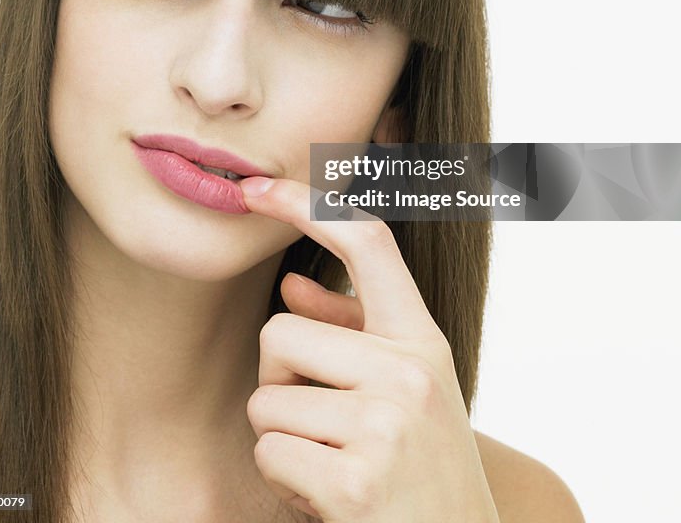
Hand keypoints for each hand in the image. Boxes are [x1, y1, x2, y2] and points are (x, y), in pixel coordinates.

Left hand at [240, 175, 500, 522]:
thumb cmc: (421, 469)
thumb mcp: (402, 394)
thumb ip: (350, 334)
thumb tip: (292, 285)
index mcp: (422, 339)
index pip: (366, 242)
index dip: (308, 203)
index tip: (258, 189)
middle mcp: (410, 371)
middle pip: (278, 334)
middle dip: (276, 383)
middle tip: (318, 421)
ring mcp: (386, 425)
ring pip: (264, 402)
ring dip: (282, 440)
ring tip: (332, 463)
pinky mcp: (355, 482)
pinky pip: (269, 455)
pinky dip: (284, 483)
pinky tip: (329, 499)